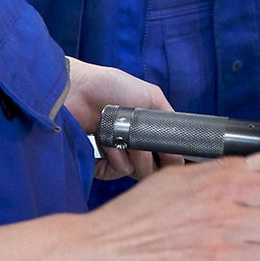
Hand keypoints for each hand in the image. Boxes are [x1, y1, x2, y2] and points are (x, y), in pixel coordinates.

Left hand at [63, 58, 182, 179]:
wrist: (77, 89)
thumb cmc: (112, 86)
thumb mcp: (151, 96)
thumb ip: (169, 118)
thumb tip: (182, 146)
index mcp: (148, 131)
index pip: (167, 155)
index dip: (170, 158)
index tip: (169, 156)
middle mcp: (135, 145)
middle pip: (153, 167)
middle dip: (148, 156)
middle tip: (137, 140)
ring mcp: (117, 154)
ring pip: (135, 171)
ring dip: (128, 155)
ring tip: (116, 136)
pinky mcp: (99, 162)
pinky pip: (113, 174)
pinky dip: (111, 162)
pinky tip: (105, 145)